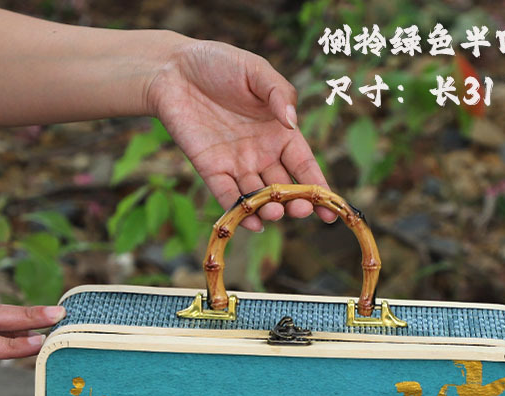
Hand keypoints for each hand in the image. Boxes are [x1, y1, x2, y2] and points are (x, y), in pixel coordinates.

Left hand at [147, 38, 336, 231]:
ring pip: (258, 196)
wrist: (172, 69)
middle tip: (301, 211)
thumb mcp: (256, 71)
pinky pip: (228, 196)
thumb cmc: (218, 64)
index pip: (305, 166)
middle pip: (284, 188)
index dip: (319, 189)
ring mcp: (236, 164)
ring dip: (268, 210)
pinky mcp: (210, 169)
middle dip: (295, 204)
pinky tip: (253, 222)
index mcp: (279, 133)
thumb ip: (279, 93)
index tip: (331, 210)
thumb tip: (293, 121)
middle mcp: (261, 154)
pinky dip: (239, 211)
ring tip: (275, 214)